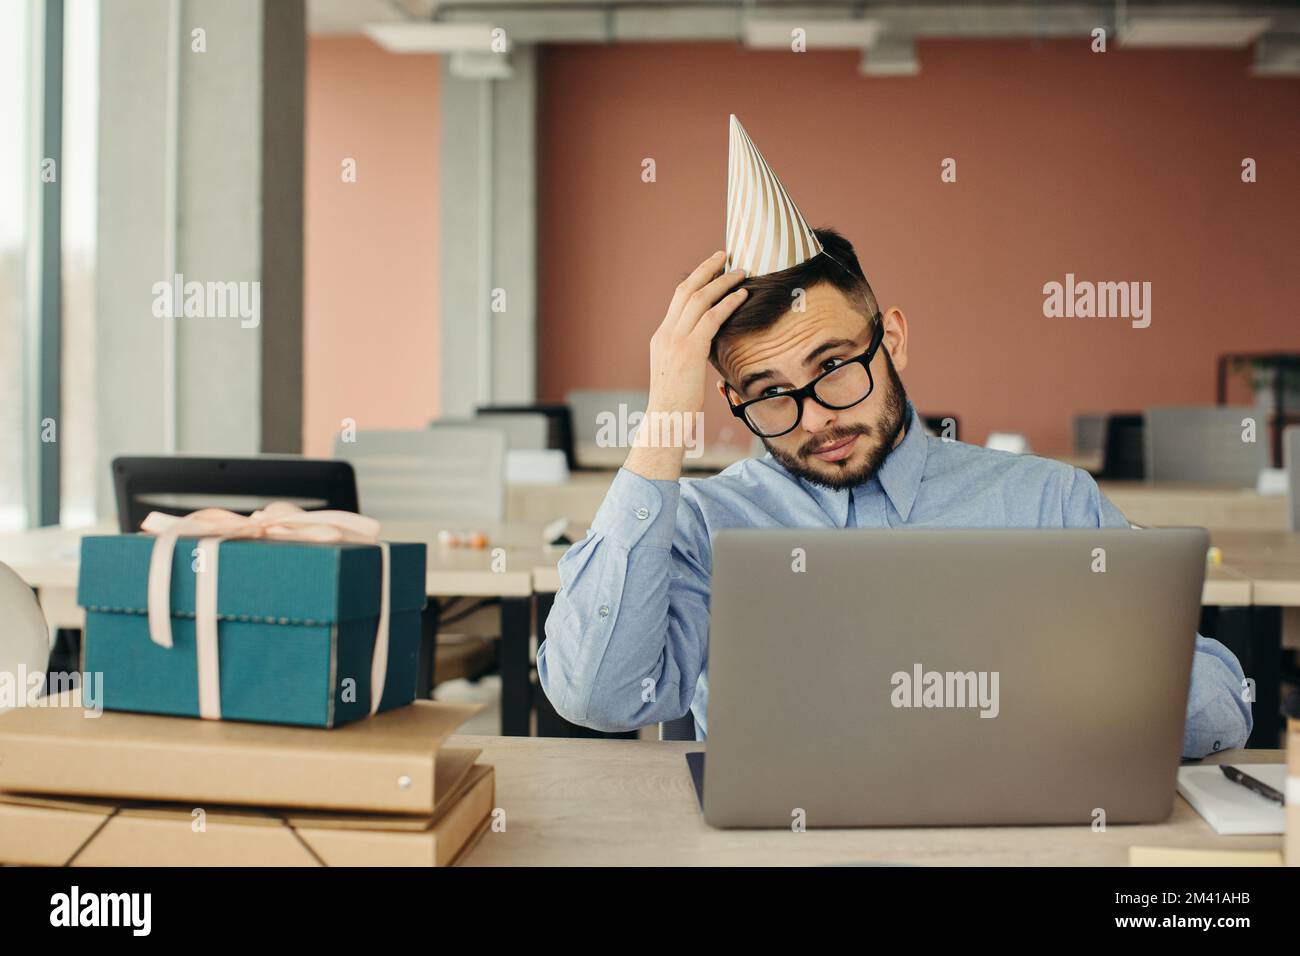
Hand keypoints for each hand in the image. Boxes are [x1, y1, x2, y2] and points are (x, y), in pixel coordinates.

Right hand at [625, 251, 747, 480]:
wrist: (665, 420)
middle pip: (685, 290)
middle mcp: (665, 333)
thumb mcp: (680, 373)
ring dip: (722, 282)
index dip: (696, 280)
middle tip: (724, 255)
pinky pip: (711, 318)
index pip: (678, 300)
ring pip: (699, 299)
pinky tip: (741, 295)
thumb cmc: (676, 404)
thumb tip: (711, 347)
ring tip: (741, 272)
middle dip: (706, 269)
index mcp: (661, 337)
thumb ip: (691, 355)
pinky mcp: (689, 351)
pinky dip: (728, 303)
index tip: (712, 269)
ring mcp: (675, 341)